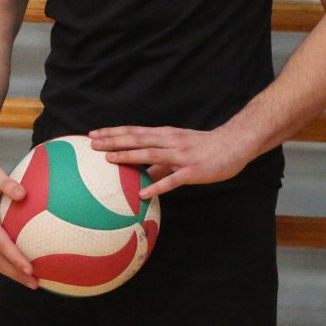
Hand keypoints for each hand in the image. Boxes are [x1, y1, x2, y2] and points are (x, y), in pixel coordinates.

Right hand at [0, 144, 37, 288]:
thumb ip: (8, 183)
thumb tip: (24, 194)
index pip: (0, 243)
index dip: (15, 258)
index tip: (30, 269)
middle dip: (14, 273)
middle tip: (34, 283)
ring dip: (8, 271)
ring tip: (27, 280)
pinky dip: (0, 262)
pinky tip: (14, 265)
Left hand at [87, 125, 252, 198]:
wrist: (234, 144)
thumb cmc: (204, 147)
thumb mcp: (179, 148)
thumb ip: (160, 161)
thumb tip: (142, 175)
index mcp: (165, 135)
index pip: (134, 132)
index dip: (113, 132)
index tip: (94, 133)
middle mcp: (170, 142)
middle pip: (137, 140)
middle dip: (113, 141)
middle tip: (91, 143)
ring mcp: (181, 156)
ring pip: (150, 155)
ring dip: (129, 157)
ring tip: (108, 160)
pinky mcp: (192, 171)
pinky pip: (172, 180)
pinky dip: (157, 186)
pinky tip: (143, 194)